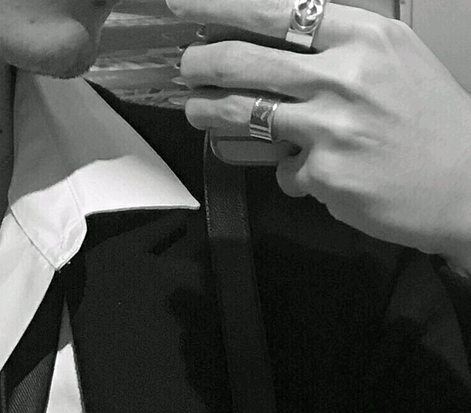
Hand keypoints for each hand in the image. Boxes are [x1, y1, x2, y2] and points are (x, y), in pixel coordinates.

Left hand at [167, 0, 470, 273]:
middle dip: (201, 62)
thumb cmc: (428, 122)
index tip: (183, 4)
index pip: (277, 11)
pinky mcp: (322, 173)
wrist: (465, 182)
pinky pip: (281, 170)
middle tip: (187, 65)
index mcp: (365, 38)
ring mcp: (330, 127)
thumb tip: (271, 46)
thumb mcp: (391, 61)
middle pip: (245, 61)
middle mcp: (345, 77)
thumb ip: (335, 51)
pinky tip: (310, 171)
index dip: (221, 6)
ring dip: (209, 110)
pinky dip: (288, 171)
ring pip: (243, 113)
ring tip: (198, 109)